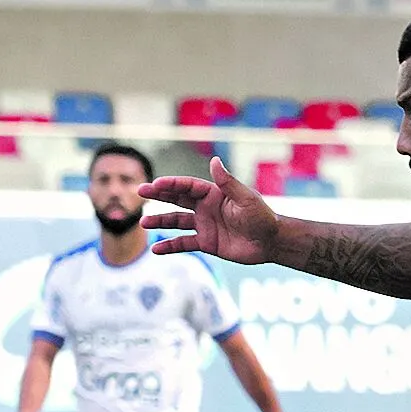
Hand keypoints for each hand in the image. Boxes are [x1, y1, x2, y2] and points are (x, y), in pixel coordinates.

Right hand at [141, 157, 282, 266]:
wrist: (270, 242)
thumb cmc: (262, 217)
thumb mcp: (245, 199)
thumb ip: (228, 182)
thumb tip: (214, 161)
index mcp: (214, 193)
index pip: (188, 186)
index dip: (171, 185)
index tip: (155, 185)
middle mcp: (206, 207)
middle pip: (177, 199)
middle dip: (159, 196)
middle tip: (140, 192)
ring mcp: (204, 225)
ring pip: (176, 221)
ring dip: (160, 222)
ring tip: (144, 223)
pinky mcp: (206, 242)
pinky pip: (184, 243)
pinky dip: (170, 246)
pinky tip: (155, 250)